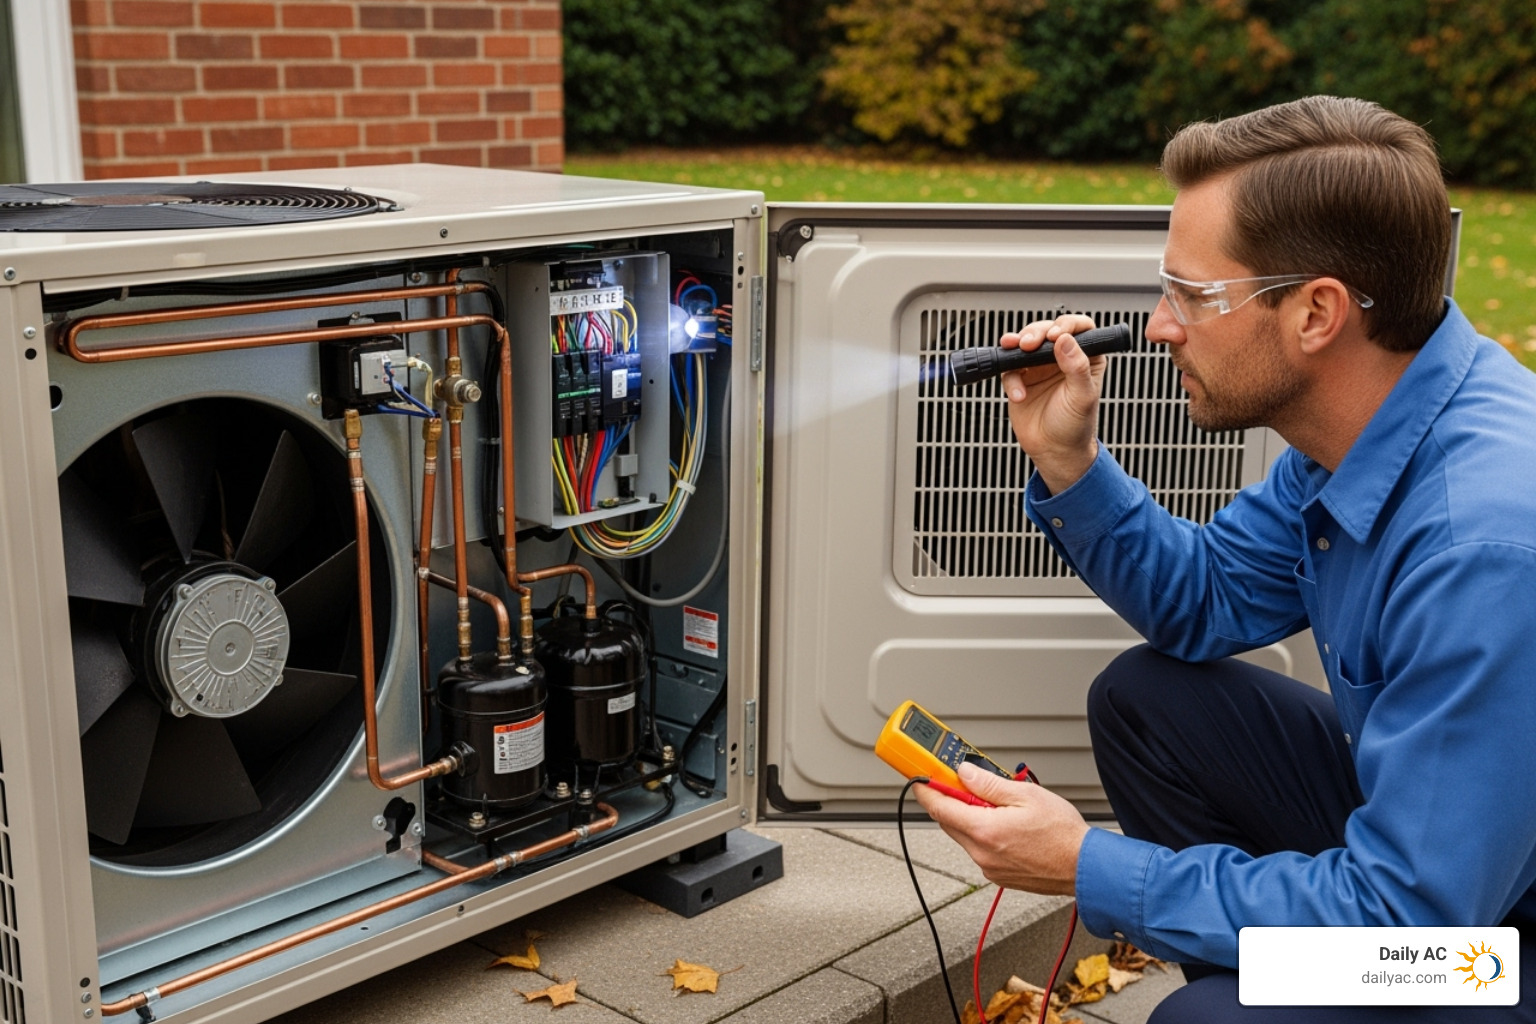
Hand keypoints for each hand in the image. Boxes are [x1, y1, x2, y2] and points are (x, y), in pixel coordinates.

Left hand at [913, 762, 1089, 895]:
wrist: (1085, 868)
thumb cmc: (1062, 834)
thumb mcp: (1026, 795)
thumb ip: (989, 784)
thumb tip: (965, 773)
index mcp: (983, 830)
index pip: (939, 806)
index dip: (926, 788)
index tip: (919, 776)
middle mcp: (981, 852)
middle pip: (949, 820)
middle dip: (951, 799)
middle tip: (960, 780)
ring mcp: (989, 866)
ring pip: (965, 835)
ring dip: (971, 816)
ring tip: (997, 803)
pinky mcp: (998, 875)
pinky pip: (980, 849)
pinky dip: (984, 833)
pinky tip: (1006, 824)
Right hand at [997, 314, 1106, 494]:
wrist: (1054, 451)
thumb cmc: (1075, 426)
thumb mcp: (1082, 396)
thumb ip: (1077, 367)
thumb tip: (1066, 341)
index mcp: (1085, 358)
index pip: (1080, 329)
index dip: (1067, 325)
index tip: (1056, 334)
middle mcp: (1061, 359)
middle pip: (1047, 331)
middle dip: (1036, 333)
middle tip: (1030, 343)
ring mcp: (1039, 368)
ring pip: (1025, 343)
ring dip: (1017, 345)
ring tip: (1015, 350)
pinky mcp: (1020, 379)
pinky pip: (1010, 369)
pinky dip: (1011, 379)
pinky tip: (1019, 394)